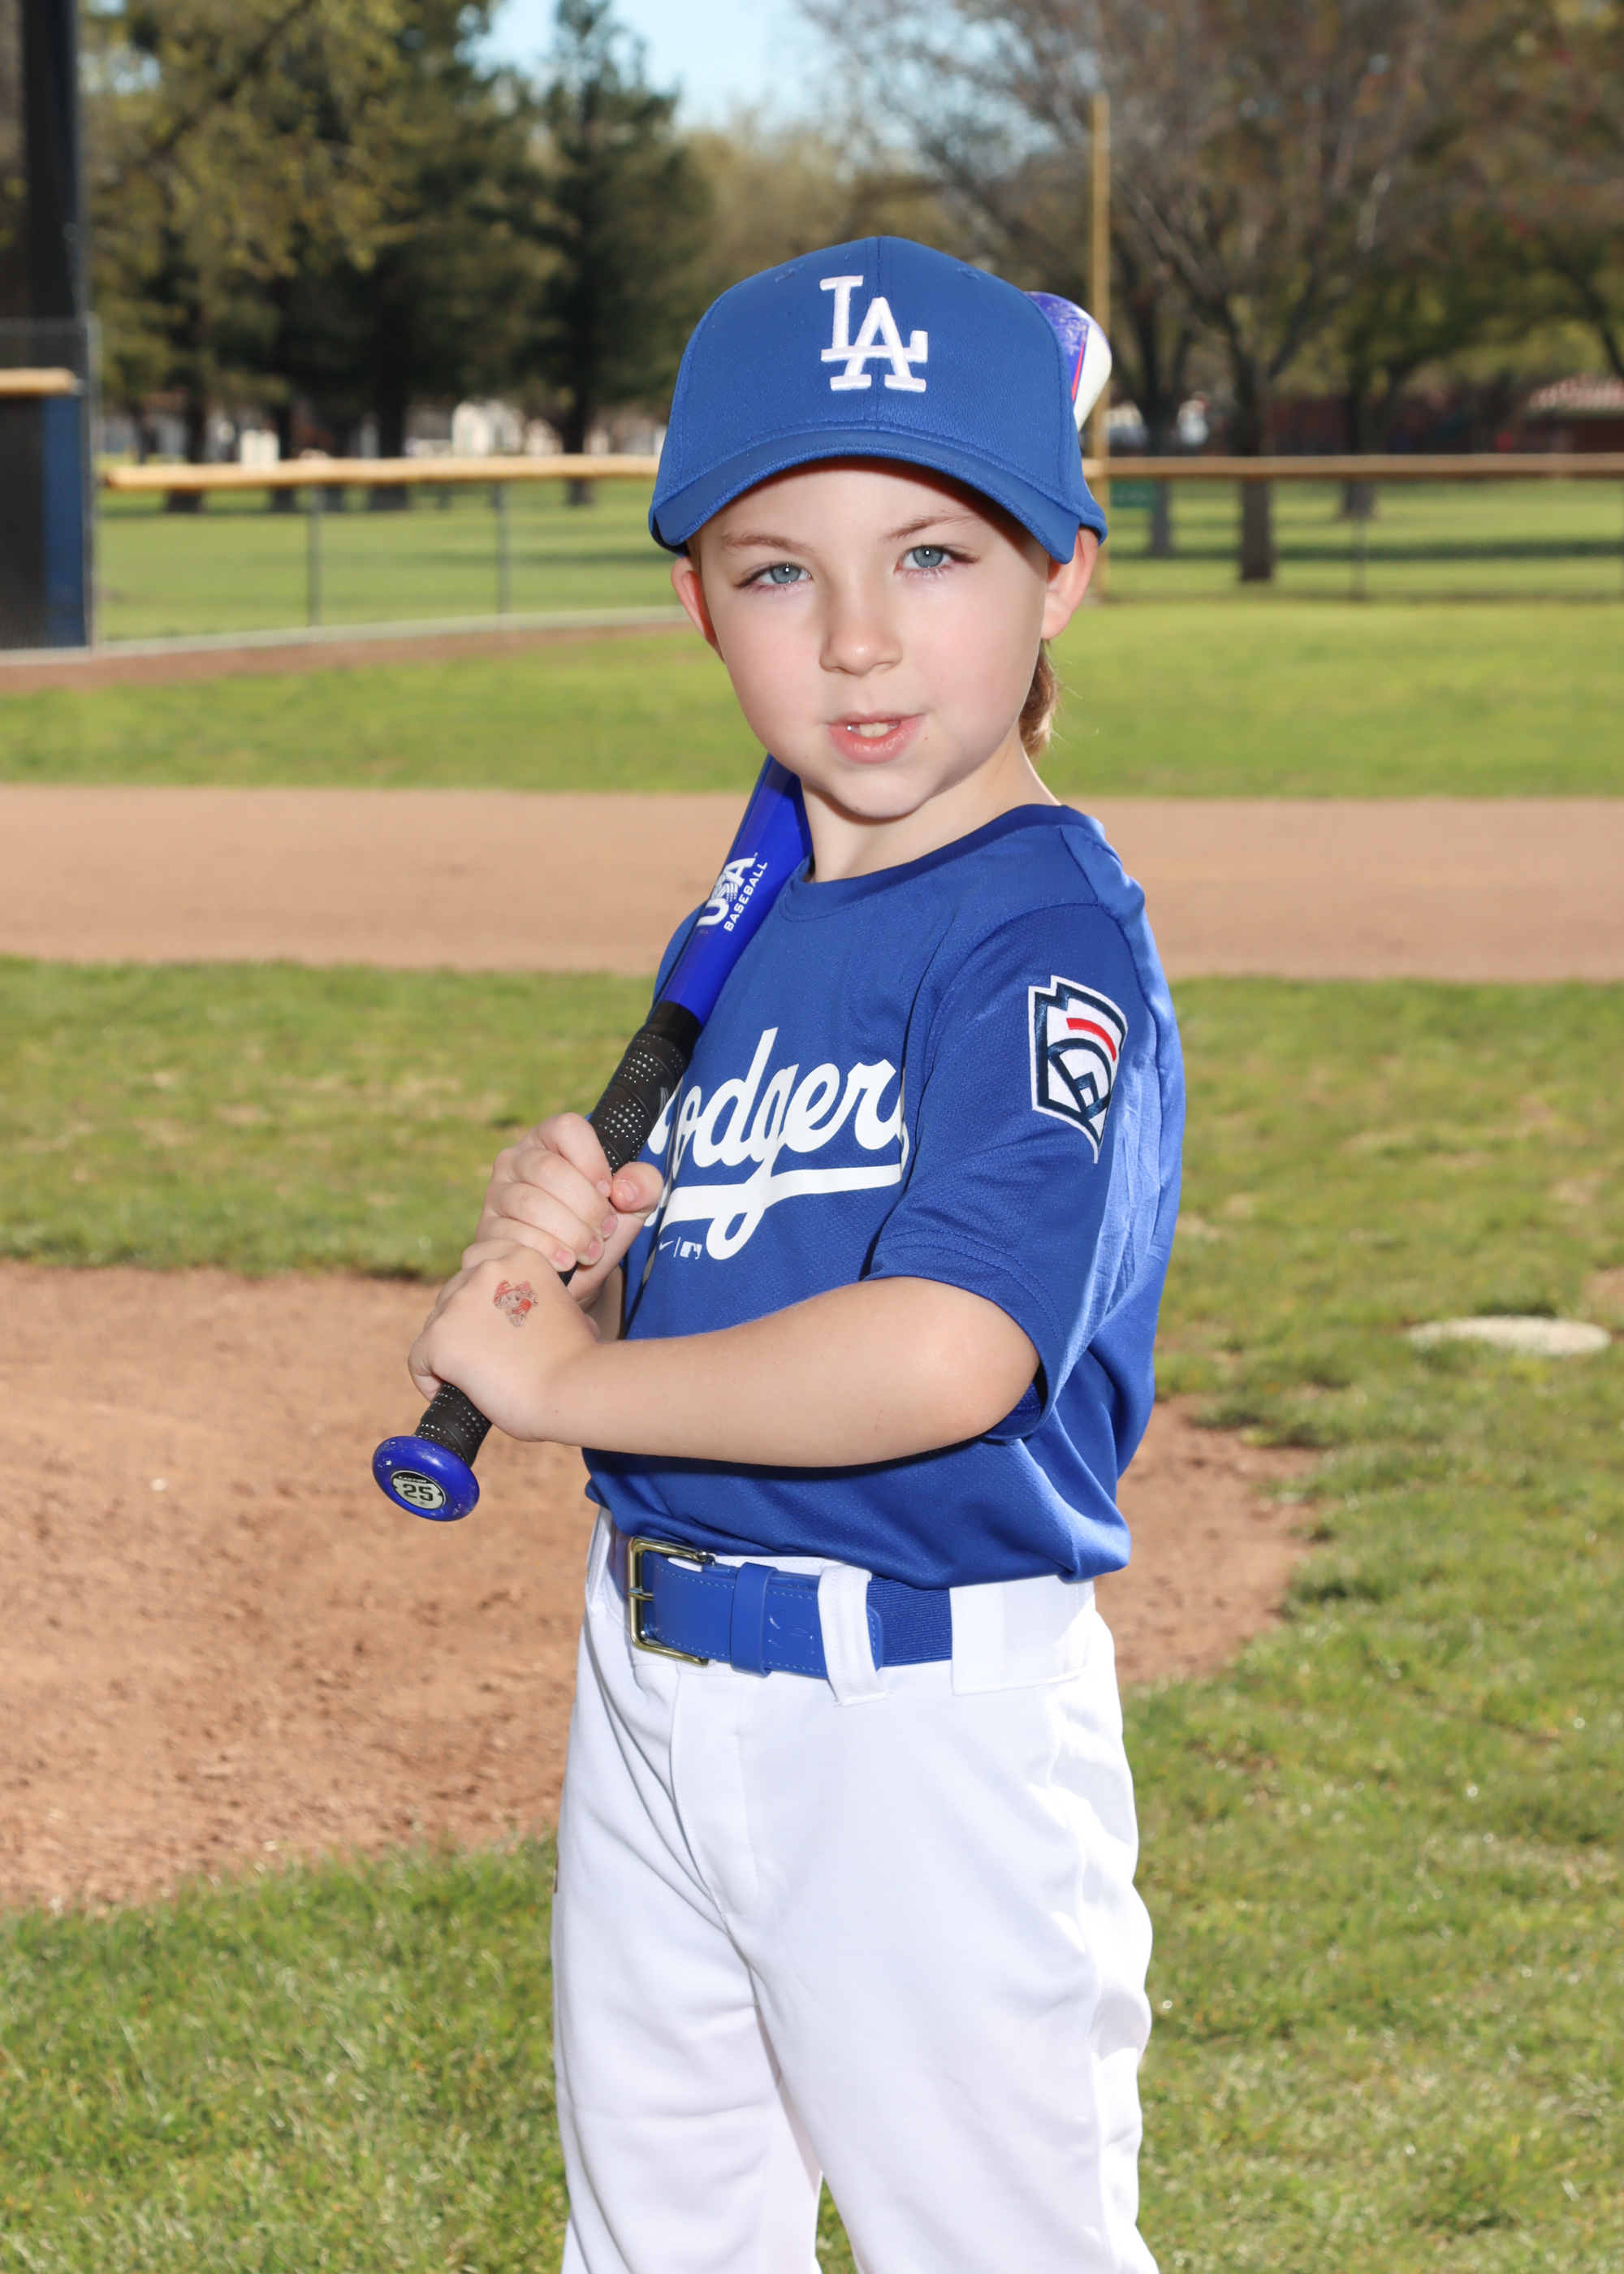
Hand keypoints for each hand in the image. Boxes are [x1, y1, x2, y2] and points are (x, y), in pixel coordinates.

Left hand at [409, 1246, 597, 1442]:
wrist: (572, 1389)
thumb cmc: (579, 1361)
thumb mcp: (569, 1311)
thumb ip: (542, 1302)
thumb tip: (536, 1323)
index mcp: (520, 1257)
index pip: (478, 1260)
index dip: (478, 1294)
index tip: (490, 1322)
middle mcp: (485, 1270)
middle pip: (452, 1295)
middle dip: (463, 1325)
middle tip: (488, 1358)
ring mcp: (459, 1302)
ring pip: (434, 1326)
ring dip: (449, 1352)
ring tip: (477, 1381)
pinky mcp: (439, 1337)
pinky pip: (419, 1361)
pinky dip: (430, 1380)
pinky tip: (456, 1394)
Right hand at [470, 1112, 665, 1304]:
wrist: (575, 1277)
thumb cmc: (599, 1229)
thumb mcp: (633, 1206)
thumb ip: (644, 1185)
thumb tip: (623, 1189)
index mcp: (550, 1139)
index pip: (568, 1128)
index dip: (594, 1161)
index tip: (609, 1192)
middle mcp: (516, 1159)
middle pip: (549, 1170)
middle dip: (586, 1207)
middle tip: (604, 1231)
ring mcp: (496, 1194)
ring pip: (530, 1204)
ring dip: (570, 1233)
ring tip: (589, 1251)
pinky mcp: (487, 1230)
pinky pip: (514, 1235)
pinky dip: (548, 1252)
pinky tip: (565, 1262)